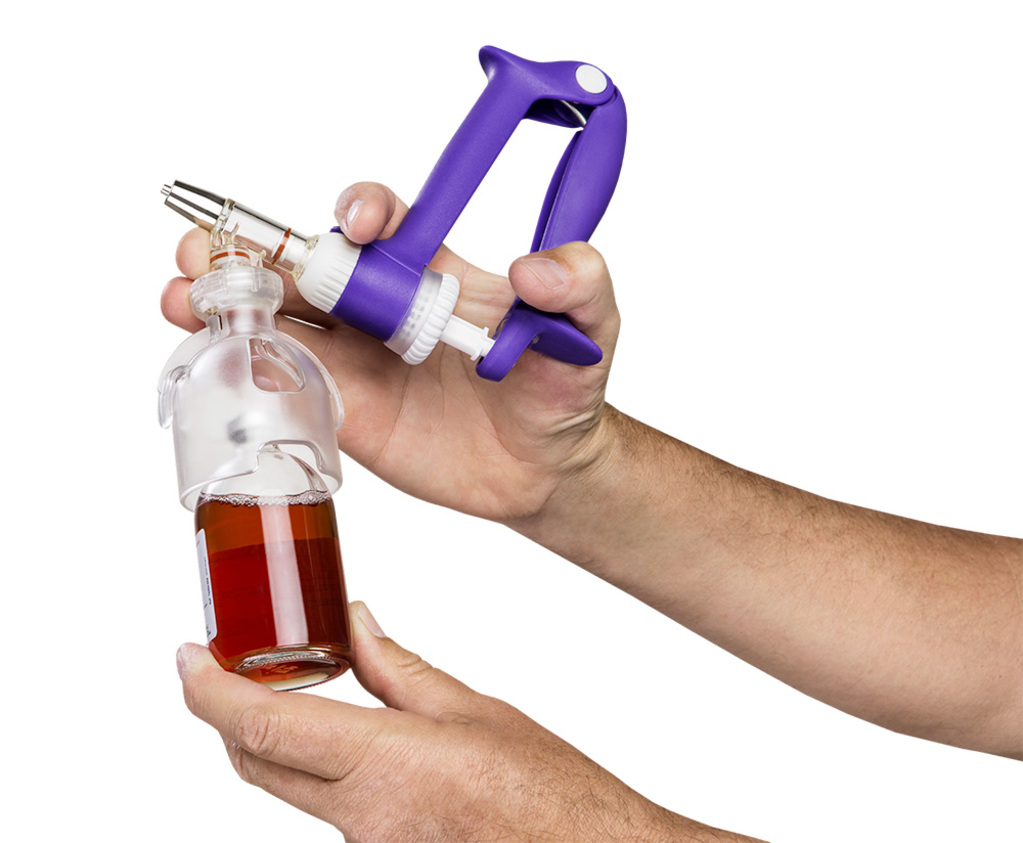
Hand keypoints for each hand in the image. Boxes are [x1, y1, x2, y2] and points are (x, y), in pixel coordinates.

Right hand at [161, 182, 619, 522]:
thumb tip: (539, 268)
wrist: (544, 468)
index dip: (362, 212)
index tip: (359, 226)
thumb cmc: (562, 389)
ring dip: (224, 299)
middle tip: (210, 247)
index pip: (384, 223)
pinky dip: (243, 367)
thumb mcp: (590, 327)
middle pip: (304, 261)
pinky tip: (213, 360)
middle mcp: (383, 306)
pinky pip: (284, 382)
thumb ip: (581, 285)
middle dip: (251, 246)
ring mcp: (357, 357)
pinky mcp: (344, 410)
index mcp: (432, 272)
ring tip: (185, 296)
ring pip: (277, 316)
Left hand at [176, 603, 750, 841]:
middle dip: (222, 713)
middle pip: (255, 764)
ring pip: (285, 787)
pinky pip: (324, 807)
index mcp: (387, 767)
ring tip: (284, 686)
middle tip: (222, 665)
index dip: (208, 691)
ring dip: (270, 737)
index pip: (262, 728)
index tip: (188, 657)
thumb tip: (356, 623)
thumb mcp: (474, 709)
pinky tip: (339, 734)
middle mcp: (363, 818)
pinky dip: (312, 765)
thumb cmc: (551, 792)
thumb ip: (397, 669)